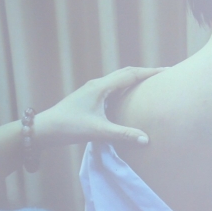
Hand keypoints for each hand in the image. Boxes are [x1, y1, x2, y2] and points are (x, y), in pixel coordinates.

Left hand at [36, 66, 164, 147]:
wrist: (44, 129)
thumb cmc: (69, 128)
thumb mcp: (98, 131)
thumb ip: (123, 134)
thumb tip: (146, 139)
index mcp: (101, 87)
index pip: (131, 75)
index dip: (150, 72)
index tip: (167, 71)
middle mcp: (97, 84)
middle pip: (126, 73)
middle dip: (145, 72)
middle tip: (163, 75)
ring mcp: (92, 90)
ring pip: (118, 79)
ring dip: (135, 78)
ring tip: (150, 83)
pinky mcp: (89, 97)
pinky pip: (112, 87)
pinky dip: (126, 87)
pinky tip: (129, 96)